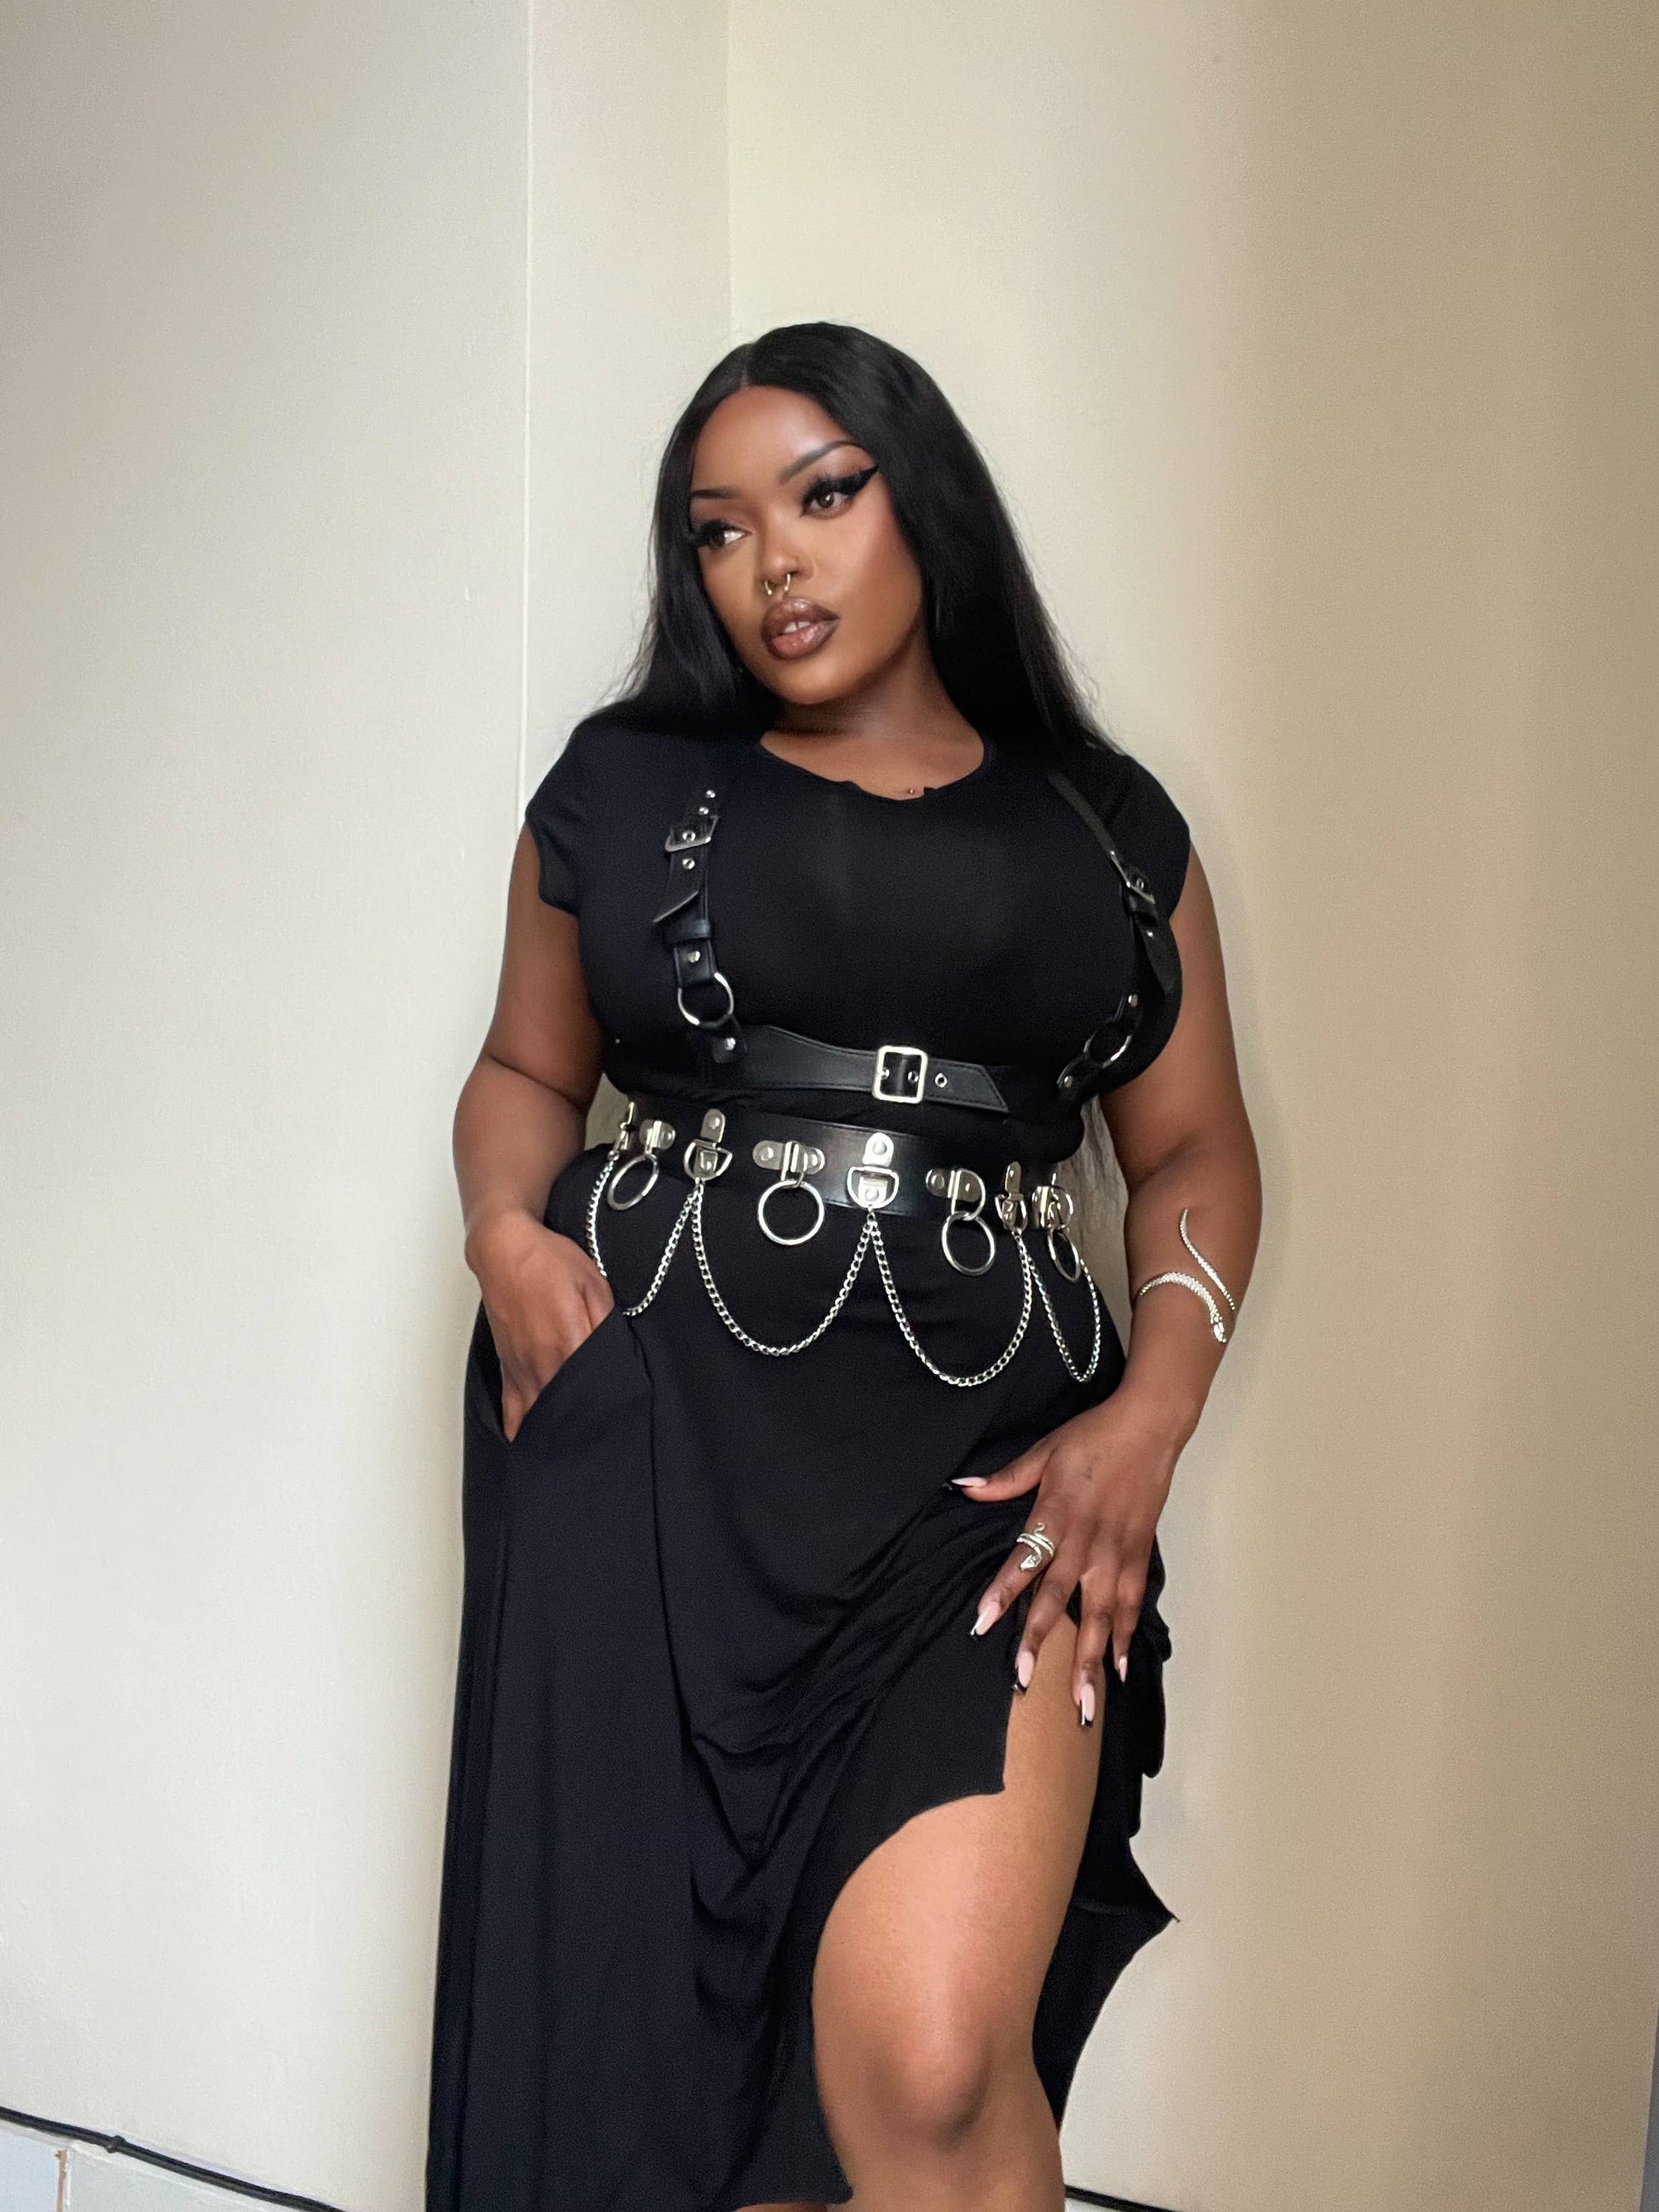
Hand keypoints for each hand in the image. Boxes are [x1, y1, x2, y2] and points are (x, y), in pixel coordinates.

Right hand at [470, 1209, 614, 1442]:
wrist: (506, 1250)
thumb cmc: (549, 1263)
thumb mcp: (595, 1287)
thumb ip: (607, 1327)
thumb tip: (619, 1360)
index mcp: (569, 1345)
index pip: (594, 1394)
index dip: (611, 1410)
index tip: (622, 1423)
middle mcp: (542, 1365)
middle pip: (567, 1413)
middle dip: (585, 1429)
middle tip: (603, 1443)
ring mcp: (522, 1370)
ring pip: (539, 1418)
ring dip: (556, 1434)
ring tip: (573, 1451)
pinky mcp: (508, 1368)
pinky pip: (511, 1411)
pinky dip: (522, 1429)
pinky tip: (533, 1443)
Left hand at [955, 1390, 1180, 1725]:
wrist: (1149, 1428)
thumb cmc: (1093, 1438)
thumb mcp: (1043, 1452)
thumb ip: (1005, 1480)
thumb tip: (963, 1488)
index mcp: (1056, 1514)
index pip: (1024, 1560)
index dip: (1003, 1591)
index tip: (983, 1622)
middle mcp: (1085, 1542)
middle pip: (1059, 1598)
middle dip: (1040, 1641)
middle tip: (1024, 1680)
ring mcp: (1115, 1554)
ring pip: (1100, 1616)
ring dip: (1090, 1660)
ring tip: (1082, 1702)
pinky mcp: (1138, 1557)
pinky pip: (1131, 1606)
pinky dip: (1126, 1639)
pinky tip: (1119, 1671)